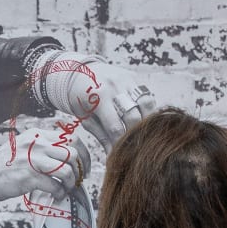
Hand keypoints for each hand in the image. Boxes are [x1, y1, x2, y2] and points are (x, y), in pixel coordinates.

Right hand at [0, 125, 91, 202]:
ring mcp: (34, 160)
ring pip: (67, 169)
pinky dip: (60, 194)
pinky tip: (57, 197)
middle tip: (79, 179)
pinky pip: (55, 186)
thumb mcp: (25, 147)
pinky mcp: (29, 177)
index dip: (83, 152)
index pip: (72, 137)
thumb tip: (67, 154)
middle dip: (81, 168)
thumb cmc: (4, 165)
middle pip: (73, 152)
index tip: (83, 166)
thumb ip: (43, 146)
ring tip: (66, 189)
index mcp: (39, 134)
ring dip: (71, 182)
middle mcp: (38, 144)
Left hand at [35, 56, 155, 150]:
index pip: (115, 127)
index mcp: (99, 98)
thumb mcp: (86, 118)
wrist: (79, 71)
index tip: (121, 156)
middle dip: (134, 135)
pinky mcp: (133, 77)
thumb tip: (113, 156)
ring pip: (146, 103)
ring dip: (147, 121)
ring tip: (142, 133)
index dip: (119, 145)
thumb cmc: (81, 100)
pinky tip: (143, 120)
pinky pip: (147, 95)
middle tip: (133, 147)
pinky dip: (148, 110)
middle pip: (133, 117)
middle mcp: (114, 87)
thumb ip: (101, 135)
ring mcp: (126, 80)